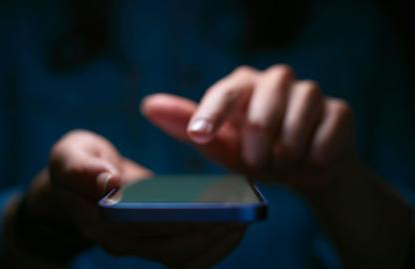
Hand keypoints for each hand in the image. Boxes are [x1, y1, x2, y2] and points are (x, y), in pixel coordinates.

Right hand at [4, 130, 245, 267]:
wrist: (81, 184)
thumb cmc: (77, 165)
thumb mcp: (69, 154)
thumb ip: (80, 167)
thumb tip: (106, 182)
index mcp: (98, 221)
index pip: (141, 229)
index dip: (177, 221)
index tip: (212, 206)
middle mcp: (121, 243)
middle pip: (170, 250)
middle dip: (208, 233)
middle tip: (242, 211)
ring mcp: (140, 246)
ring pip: (183, 259)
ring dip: (216, 242)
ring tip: (244, 217)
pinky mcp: (157, 242)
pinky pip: (189, 256)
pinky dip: (214, 245)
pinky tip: (234, 225)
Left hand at [142, 65, 357, 193]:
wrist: (304, 171)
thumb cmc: (255, 154)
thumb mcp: (219, 144)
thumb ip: (188, 125)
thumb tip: (148, 105)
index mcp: (244, 84)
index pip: (226, 93)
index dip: (212, 114)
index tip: (201, 134)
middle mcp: (277, 80)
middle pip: (262, 115)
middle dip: (256, 150)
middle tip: (256, 163)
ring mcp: (311, 92)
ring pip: (296, 125)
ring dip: (285, 155)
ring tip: (283, 162)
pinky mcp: (340, 110)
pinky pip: (325, 138)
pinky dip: (313, 159)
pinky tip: (309, 162)